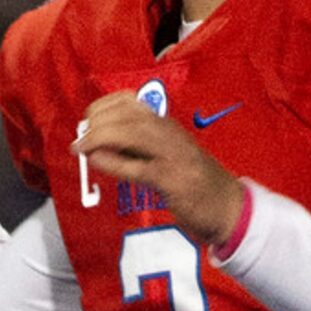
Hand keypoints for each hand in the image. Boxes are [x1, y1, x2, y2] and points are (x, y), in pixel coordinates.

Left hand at [72, 93, 245, 246]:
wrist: (230, 209)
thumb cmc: (197, 186)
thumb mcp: (167, 159)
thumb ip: (138, 151)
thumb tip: (101, 148)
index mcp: (168, 127)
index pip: (131, 102)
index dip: (103, 106)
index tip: (88, 119)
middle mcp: (171, 135)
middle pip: (128, 114)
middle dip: (97, 121)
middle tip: (80, 138)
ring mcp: (174, 156)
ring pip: (132, 133)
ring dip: (101, 137)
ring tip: (83, 148)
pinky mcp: (174, 181)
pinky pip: (138, 167)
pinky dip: (114, 162)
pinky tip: (97, 162)